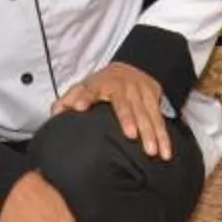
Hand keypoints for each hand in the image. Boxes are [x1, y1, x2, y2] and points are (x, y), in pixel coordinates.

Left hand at [53, 60, 174, 160]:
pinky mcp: (153, 99)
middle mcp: (121, 87)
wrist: (131, 69)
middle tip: (131, 135)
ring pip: (146, 113)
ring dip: (151, 132)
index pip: (90, 89)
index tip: (78, 108)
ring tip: (152, 151)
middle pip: (125, 104)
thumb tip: (56, 114)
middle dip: (128, 119)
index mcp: (100, 84)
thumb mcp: (84, 87)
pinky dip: (164, 136)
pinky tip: (165, 152)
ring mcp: (139, 93)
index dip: (85, 97)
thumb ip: (67, 100)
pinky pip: (159, 119)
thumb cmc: (102, 85)